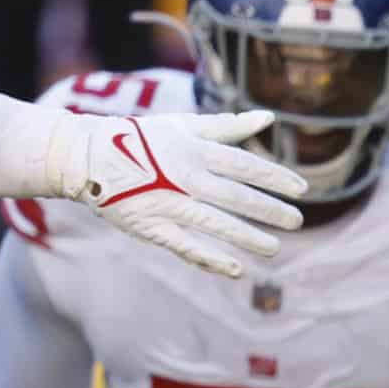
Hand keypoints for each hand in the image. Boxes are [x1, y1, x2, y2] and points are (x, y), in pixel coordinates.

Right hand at [54, 110, 307, 279]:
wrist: (86, 156)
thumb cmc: (143, 139)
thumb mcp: (183, 125)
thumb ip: (228, 127)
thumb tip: (268, 118)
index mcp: (194, 150)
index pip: (245, 165)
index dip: (275, 177)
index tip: (302, 190)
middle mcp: (184, 176)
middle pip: (236, 196)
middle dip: (270, 210)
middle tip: (297, 222)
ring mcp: (167, 203)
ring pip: (215, 223)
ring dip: (247, 238)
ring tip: (274, 249)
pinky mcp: (151, 226)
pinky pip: (184, 245)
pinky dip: (209, 258)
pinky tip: (235, 269)